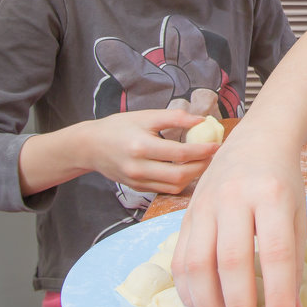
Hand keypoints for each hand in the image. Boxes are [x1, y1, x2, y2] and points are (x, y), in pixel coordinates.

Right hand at [80, 109, 218, 193]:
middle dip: (202, 166)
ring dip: (194, 176)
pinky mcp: (137, 188)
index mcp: (140, 146)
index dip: (202, 150)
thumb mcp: (145, 116)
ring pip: (174, 186)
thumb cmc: (119, 127)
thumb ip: (174, 117)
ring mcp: (137, 181)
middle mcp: (138, 167)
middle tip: (213, 156)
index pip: (180, 153)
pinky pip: (165, 189)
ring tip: (203, 161)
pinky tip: (189, 169)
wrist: (90, 146)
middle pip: (180, 175)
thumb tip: (202, 120)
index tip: (217, 144)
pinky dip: (181, 181)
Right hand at [173, 127, 306, 306]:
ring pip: (197, 263)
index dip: (278, 295)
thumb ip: (294, 263)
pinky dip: (189, 292)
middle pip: (231, 262)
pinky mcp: (185, 214)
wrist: (257, 139)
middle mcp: (233, 198)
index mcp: (271, 195)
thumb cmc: (283, 181)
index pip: (275, 252)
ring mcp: (204, 205)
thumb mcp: (299, 214)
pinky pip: (179, 259)